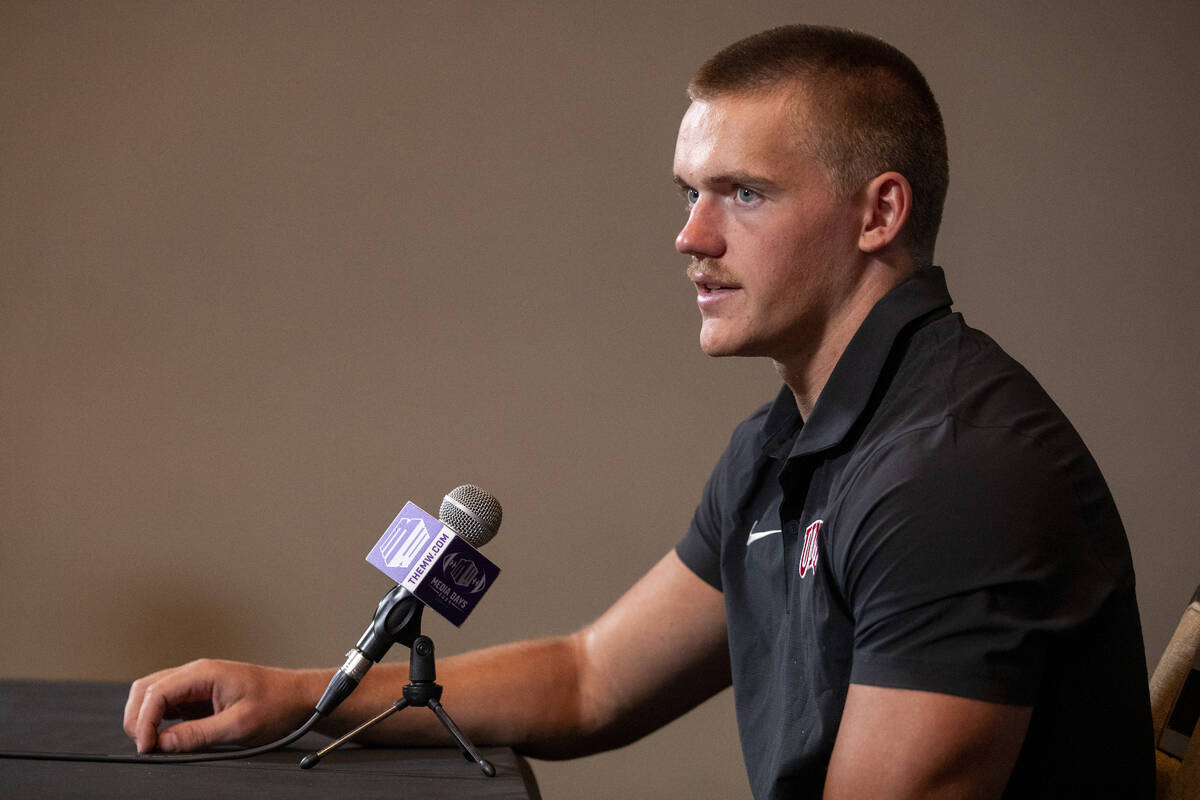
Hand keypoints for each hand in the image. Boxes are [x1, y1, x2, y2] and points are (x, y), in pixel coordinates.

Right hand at [123, 658, 319, 753]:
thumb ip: (198, 734)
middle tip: (147, 748)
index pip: (156, 692)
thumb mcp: (239, 726)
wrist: (298, 697)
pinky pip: (169, 704)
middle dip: (138, 718)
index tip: (147, 747)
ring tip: (155, 745)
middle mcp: (196, 673)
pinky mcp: (200, 695)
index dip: (143, 721)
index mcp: (204, 673)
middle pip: (146, 689)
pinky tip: (167, 737)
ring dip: (146, 718)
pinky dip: (159, 720)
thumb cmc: (277, 705)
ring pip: (153, 695)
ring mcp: (197, 683)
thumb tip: (162, 743)